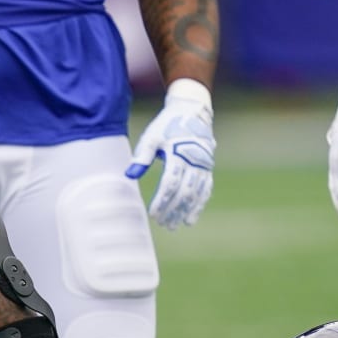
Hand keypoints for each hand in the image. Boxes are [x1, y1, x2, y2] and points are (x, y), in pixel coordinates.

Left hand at [128, 78, 214, 228]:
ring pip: (196, 193)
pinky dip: (199, 205)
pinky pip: (206, 190)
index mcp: (178, 153)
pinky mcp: (208, 167)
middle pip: (184, 192)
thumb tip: (129, 175)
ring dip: (185, 211)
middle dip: (173, 210)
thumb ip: (142, 156)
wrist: (192, 112)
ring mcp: (204, 165)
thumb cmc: (167, 125)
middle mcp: (194, 161)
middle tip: (162, 224)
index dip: (162, 200)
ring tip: (174, 225)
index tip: (153, 214)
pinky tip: (190, 218)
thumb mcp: (152, 137)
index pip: (170, 183)